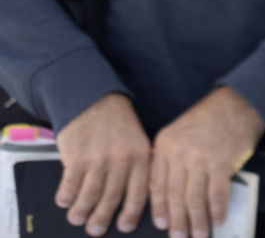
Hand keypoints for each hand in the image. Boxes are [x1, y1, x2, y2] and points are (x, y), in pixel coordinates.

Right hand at [54, 93, 150, 236]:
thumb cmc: (116, 121)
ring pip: (90, 195)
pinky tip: (65, 201)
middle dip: (102, 218)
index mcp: (141, 156)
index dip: (131, 213)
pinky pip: (70, 186)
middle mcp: (121, 159)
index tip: (124, 227)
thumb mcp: (137, 140)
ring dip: (82, 211)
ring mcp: (98, 159)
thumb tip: (136, 196)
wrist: (93, 98)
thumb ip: (138, 165)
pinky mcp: (77, 157)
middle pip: (112, 198)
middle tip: (95, 230)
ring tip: (78, 219)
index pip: (139, 192)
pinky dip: (66, 197)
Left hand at [149, 87, 262, 237]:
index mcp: (164, 145)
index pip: (156, 185)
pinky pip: (216, 194)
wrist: (240, 102)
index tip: (162, 224)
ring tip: (200, 235)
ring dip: (197, 222)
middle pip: (174, 196)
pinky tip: (218, 219)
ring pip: (193, 199)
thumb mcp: (181, 132)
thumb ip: (173, 159)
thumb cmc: (211, 119)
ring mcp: (200, 157)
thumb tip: (173, 195)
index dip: (159, 208)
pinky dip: (217, 210)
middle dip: (177, 222)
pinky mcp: (222, 162)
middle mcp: (179, 152)